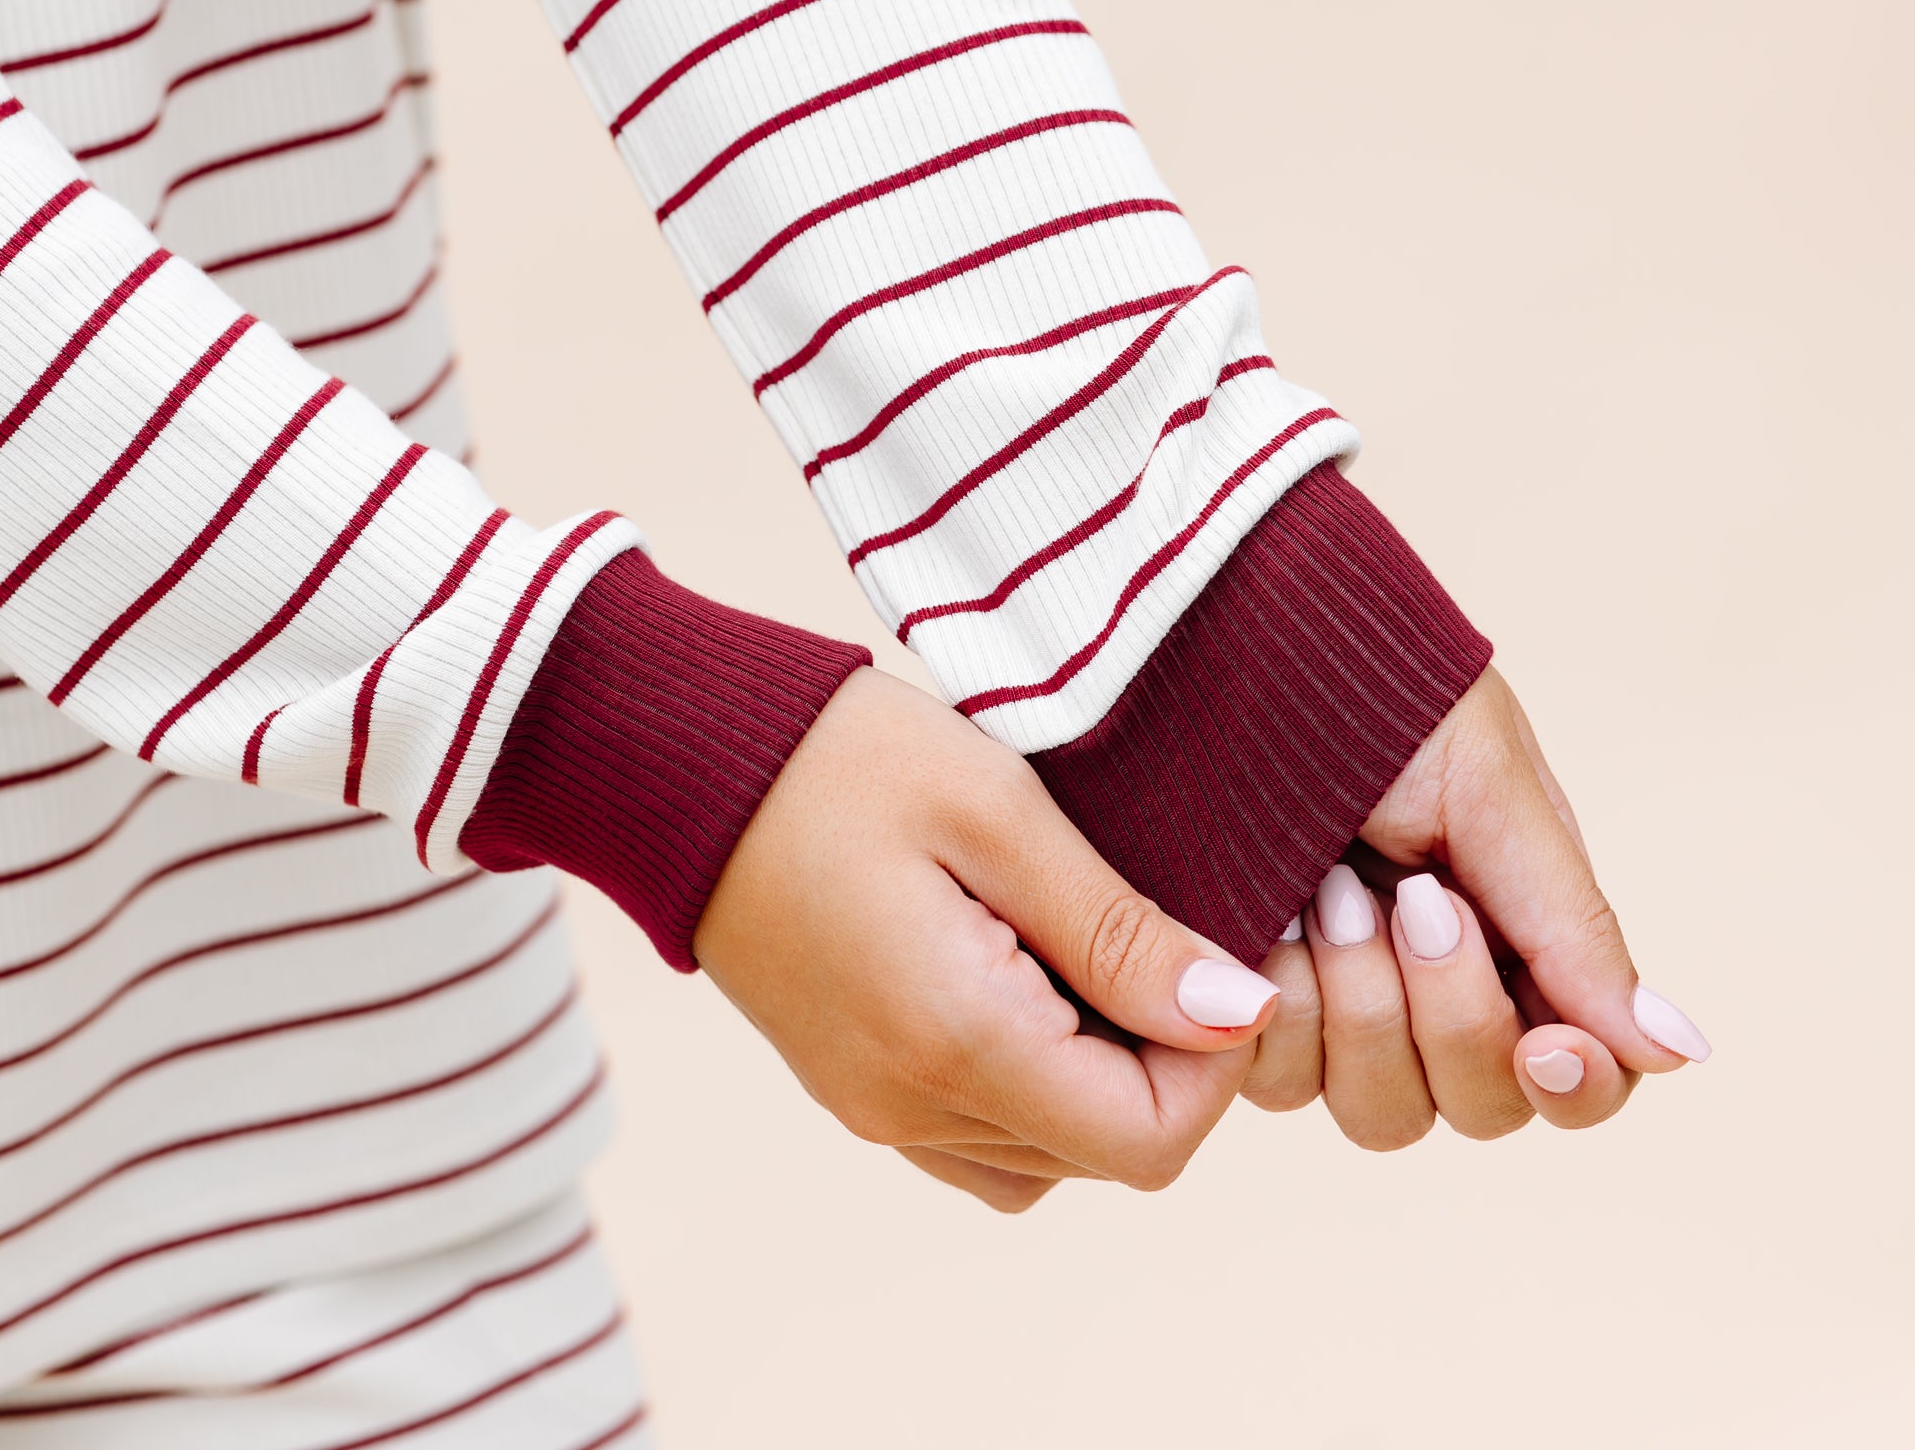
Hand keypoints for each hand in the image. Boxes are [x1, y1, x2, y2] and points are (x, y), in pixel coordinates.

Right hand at [693, 667, 1280, 1210]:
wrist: (678, 757)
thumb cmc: (840, 758)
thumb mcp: (997, 811)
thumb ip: (1117, 928)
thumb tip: (1236, 1016)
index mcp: (952, 1040)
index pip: (1148, 1143)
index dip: (1213, 1064)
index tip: (1208, 953)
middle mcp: (907, 1105)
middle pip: (1104, 1157)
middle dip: (1165, 1064)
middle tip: (1155, 931)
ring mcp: (869, 1107)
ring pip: (1046, 1157)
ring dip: (1100, 1076)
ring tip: (1086, 945)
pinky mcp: (847, 1085)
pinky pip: (977, 1136)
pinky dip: (1032, 1083)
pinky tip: (1026, 975)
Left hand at [1239, 666, 1708, 1144]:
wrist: (1243, 653)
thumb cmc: (1380, 704)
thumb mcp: (1489, 793)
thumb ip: (1573, 926)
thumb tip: (1680, 1053)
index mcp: (1517, 942)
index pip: (1577, 1079)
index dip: (1575, 1086)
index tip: (1547, 1044)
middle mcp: (1431, 993)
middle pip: (1479, 1108)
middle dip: (1450, 1015)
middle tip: (1414, 898)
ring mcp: (1338, 1006)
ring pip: (1378, 1111)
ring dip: (1362, 1005)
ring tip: (1331, 887)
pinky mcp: (1250, 1001)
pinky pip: (1276, 1078)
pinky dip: (1281, 1006)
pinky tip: (1274, 917)